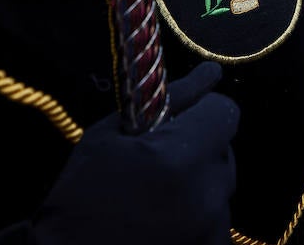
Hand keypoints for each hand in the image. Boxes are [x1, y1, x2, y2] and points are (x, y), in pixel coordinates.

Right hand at [30, 61, 238, 244]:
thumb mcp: (110, 137)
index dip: (202, 110)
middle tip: (160, 161)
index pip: (224, 112)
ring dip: (199, 184)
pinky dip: (199, 215)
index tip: (180, 119)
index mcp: (180, 158)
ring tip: (159, 195)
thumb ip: (169, 100)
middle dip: (198, 148)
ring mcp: (212, 228)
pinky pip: (218, 220)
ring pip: (220, 187)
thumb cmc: (79, 198)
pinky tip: (165, 218)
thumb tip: (208, 74)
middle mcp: (206, 195)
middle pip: (224, 151)